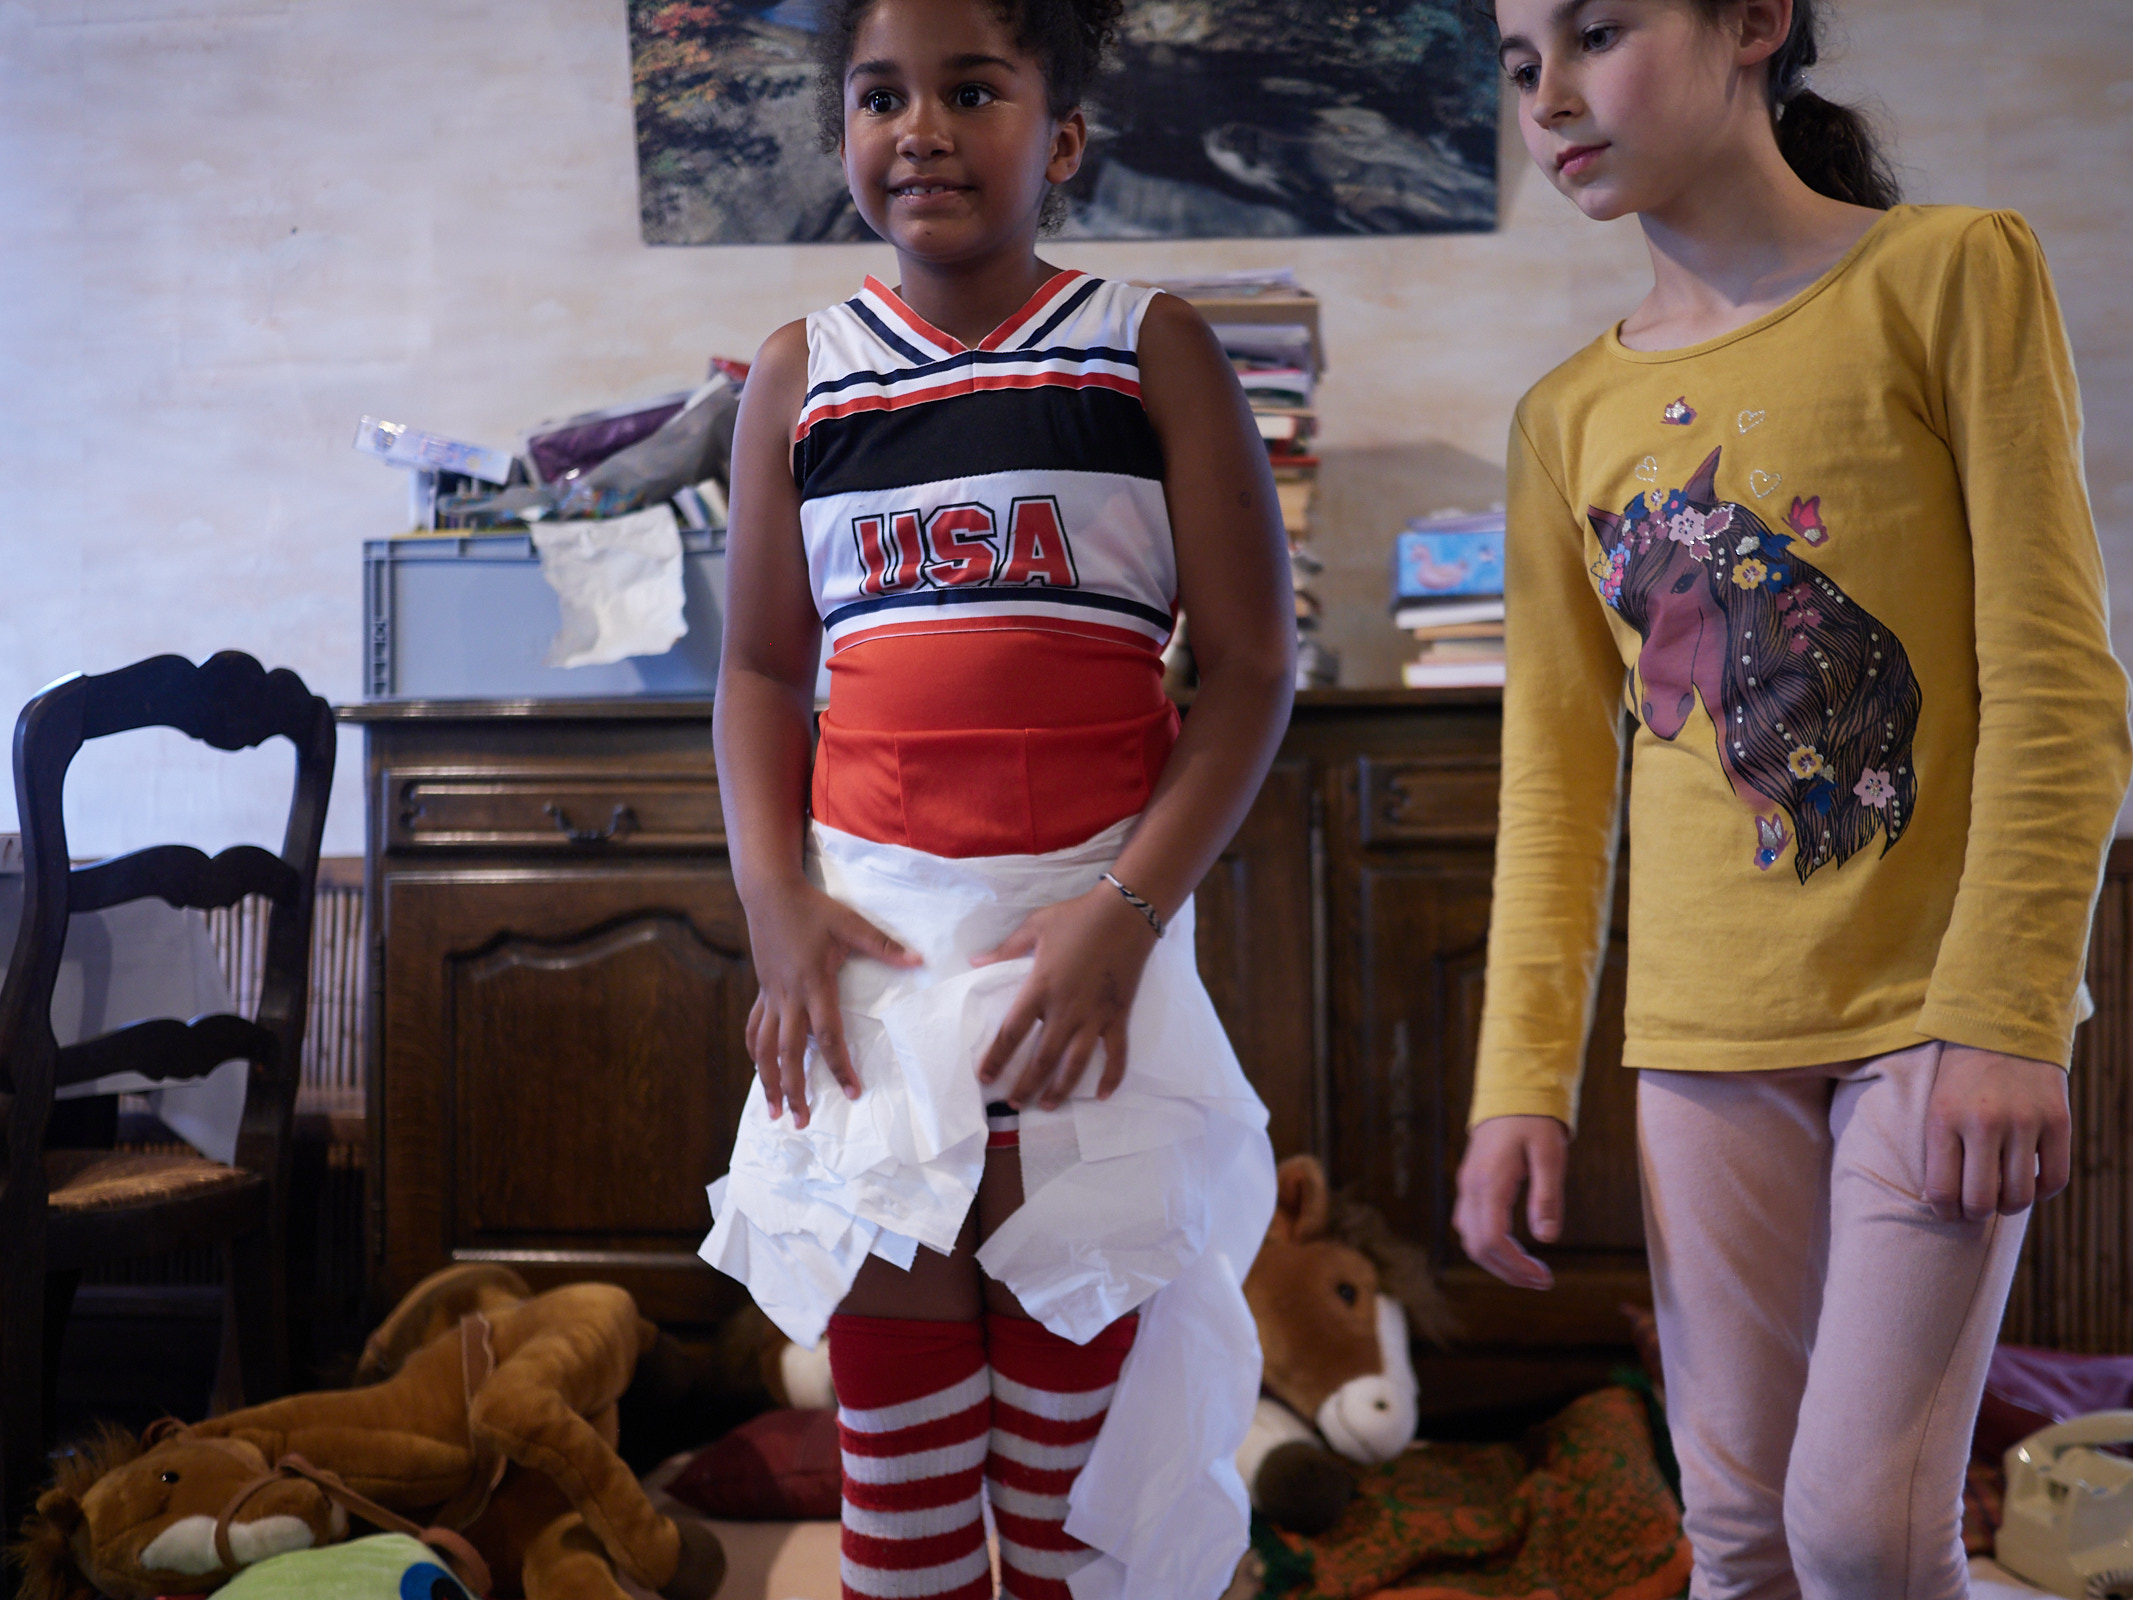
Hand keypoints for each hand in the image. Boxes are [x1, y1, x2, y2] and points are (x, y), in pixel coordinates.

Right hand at [743, 875, 919, 1128]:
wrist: (769, 894)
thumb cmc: (813, 909)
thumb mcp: (850, 924)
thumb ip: (883, 945)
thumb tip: (918, 960)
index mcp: (814, 985)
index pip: (827, 1035)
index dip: (838, 1065)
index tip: (851, 1091)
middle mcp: (789, 997)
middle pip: (789, 1054)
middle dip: (795, 1089)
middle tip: (802, 1122)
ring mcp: (771, 996)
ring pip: (764, 1048)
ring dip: (768, 1081)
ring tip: (773, 1112)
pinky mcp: (762, 991)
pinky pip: (754, 1029)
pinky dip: (756, 1053)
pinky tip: (760, 1070)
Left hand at [972, 885, 1159, 1109]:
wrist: (1126, 914)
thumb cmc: (1077, 917)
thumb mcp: (1035, 927)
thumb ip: (1005, 949)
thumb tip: (975, 962)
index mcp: (1040, 988)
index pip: (1012, 1032)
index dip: (996, 1058)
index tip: (985, 1077)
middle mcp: (1065, 1010)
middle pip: (1041, 1059)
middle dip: (1025, 1086)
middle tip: (1012, 1104)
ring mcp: (1094, 1017)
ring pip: (1075, 1065)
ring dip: (1060, 1090)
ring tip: (1047, 1106)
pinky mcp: (1118, 1017)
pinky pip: (1116, 1054)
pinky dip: (1112, 1077)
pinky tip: (1101, 1096)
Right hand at [1454, 1114, 1569, 1289]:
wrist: (1512, 1091)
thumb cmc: (1534, 1121)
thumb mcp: (1550, 1155)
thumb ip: (1547, 1195)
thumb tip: (1546, 1238)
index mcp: (1490, 1182)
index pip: (1492, 1240)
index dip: (1516, 1267)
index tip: (1544, 1278)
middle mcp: (1471, 1188)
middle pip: (1477, 1247)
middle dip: (1508, 1271)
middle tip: (1542, 1281)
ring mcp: (1467, 1186)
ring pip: (1470, 1239)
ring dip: (1497, 1262)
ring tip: (1530, 1270)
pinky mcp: (1471, 1185)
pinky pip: (1471, 1225)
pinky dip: (1490, 1245)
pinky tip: (1514, 1248)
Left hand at [1925, 1043, 2070, 1221]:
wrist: (2003, 1023)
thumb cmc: (1962, 1073)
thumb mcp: (1937, 1104)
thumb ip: (1939, 1149)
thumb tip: (1943, 1202)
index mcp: (1943, 1118)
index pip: (1942, 1191)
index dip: (1945, 1213)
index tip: (1949, 1212)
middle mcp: (1983, 1123)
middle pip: (1981, 1201)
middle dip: (1975, 1214)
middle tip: (1975, 1209)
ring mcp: (2024, 1122)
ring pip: (2020, 1196)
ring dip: (2008, 1206)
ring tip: (2001, 1195)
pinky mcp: (2058, 1121)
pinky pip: (2055, 1179)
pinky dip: (2042, 1192)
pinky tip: (2029, 1182)